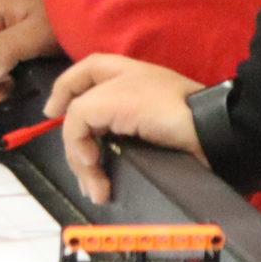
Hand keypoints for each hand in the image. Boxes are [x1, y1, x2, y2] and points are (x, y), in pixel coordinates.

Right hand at [44, 52, 204, 201]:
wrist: (210, 134)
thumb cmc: (160, 107)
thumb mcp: (109, 101)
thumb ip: (79, 116)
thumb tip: (78, 149)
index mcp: (113, 72)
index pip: (75, 78)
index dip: (60, 95)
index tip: (50, 119)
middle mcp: (120, 94)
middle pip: (81, 118)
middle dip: (75, 147)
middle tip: (84, 169)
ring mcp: (133, 122)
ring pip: (95, 143)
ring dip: (88, 168)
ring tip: (96, 190)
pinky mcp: (145, 147)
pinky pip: (114, 159)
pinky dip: (104, 174)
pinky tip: (102, 188)